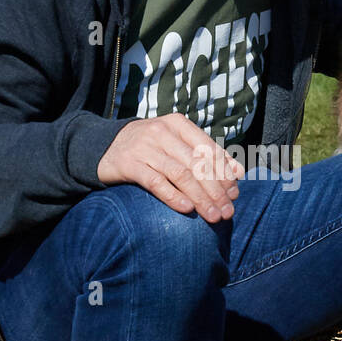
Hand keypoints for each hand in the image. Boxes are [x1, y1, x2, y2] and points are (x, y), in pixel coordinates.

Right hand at [96, 114, 243, 222]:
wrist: (103, 146)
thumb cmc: (149, 148)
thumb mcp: (175, 144)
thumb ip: (204, 155)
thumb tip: (238, 173)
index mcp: (177, 124)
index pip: (208, 149)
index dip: (224, 172)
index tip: (235, 194)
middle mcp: (162, 132)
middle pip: (197, 164)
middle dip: (216, 190)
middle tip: (228, 212)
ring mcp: (144, 147)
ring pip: (180, 174)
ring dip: (200, 198)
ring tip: (213, 216)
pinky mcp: (128, 164)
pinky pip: (155, 182)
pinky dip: (173, 196)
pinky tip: (187, 209)